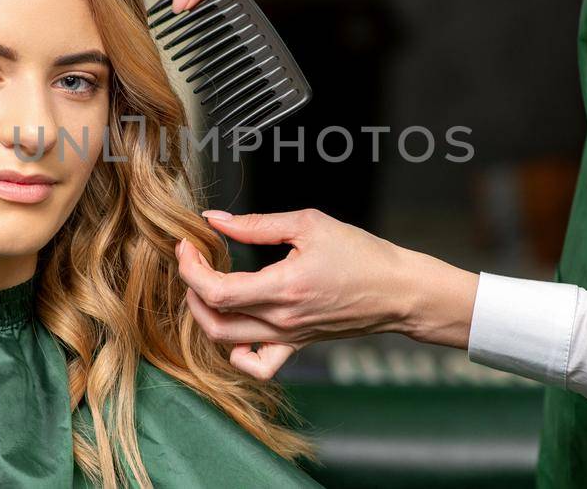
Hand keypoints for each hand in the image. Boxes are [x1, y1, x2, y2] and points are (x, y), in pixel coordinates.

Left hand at [176, 208, 479, 379]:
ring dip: (205, 314)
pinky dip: (236, 354)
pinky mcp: (297, 345)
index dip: (191, 268)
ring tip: (207, 285)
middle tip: (193, 259)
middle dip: (191, 287)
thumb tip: (215, 219)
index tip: (188, 245)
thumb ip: (257, 224)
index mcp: (284, 287)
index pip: (217, 290)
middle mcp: (282, 320)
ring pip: (227, 342)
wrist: (398, 291)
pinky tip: (236, 328)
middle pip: (214, 319)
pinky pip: (259, 365)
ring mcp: (288, 337)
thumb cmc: (361, 254)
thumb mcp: (309, 224)